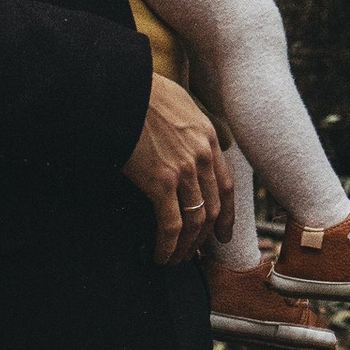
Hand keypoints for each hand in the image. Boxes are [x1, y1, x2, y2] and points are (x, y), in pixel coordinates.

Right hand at [124, 72, 230, 262]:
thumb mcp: (180, 105)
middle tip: (195, 253)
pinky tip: (160, 255)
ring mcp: (183, 170)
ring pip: (195, 221)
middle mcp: (201, 156)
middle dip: (204, 237)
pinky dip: (168, 245)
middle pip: (212, 208)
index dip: (226, 215)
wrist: (122, 90)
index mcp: (208, 138)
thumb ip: (190, 128)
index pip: (226, 186)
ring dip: (186, 246)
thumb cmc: (143, 93)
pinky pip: (171, 224)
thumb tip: (187, 142)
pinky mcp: (160, 182)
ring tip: (176, 259)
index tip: (223, 233)